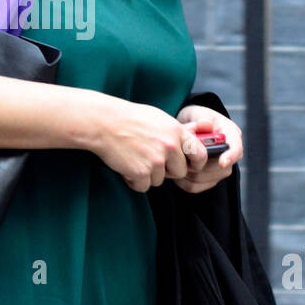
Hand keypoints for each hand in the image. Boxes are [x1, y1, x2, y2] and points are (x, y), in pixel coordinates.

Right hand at [90, 96, 211, 193]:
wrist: (104, 123)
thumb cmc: (129, 118)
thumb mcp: (159, 118)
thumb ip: (176, 132)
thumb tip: (190, 141)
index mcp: (176, 131)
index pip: (200, 154)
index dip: (196, 164)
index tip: (190, 166)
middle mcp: (170, 146)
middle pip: (179, 172)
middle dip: (167, 170)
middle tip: (151, 160)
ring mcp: (156, 160)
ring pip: (159, 180)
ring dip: (147, 175)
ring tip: (134, 158)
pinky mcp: (141, 172)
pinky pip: (143, 186)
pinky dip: (134, 180)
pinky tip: (126, 166)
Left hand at [171, 105, 242, 194]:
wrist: (188, 126)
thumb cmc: (195, 118)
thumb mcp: (198, 113)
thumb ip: (202, 119)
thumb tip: (206, 125)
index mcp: (231, 135)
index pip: (236, 149)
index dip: (230, 157)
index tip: (222, 162)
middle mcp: (229, 154)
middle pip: (222, 170)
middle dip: (201, 165)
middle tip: (183, 155)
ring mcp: (220, 168)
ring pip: (207, 180)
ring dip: (190, 173)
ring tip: (178, 160)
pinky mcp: (208, 179)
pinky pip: (196, 187)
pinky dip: (184, 181)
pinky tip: (177, 170)